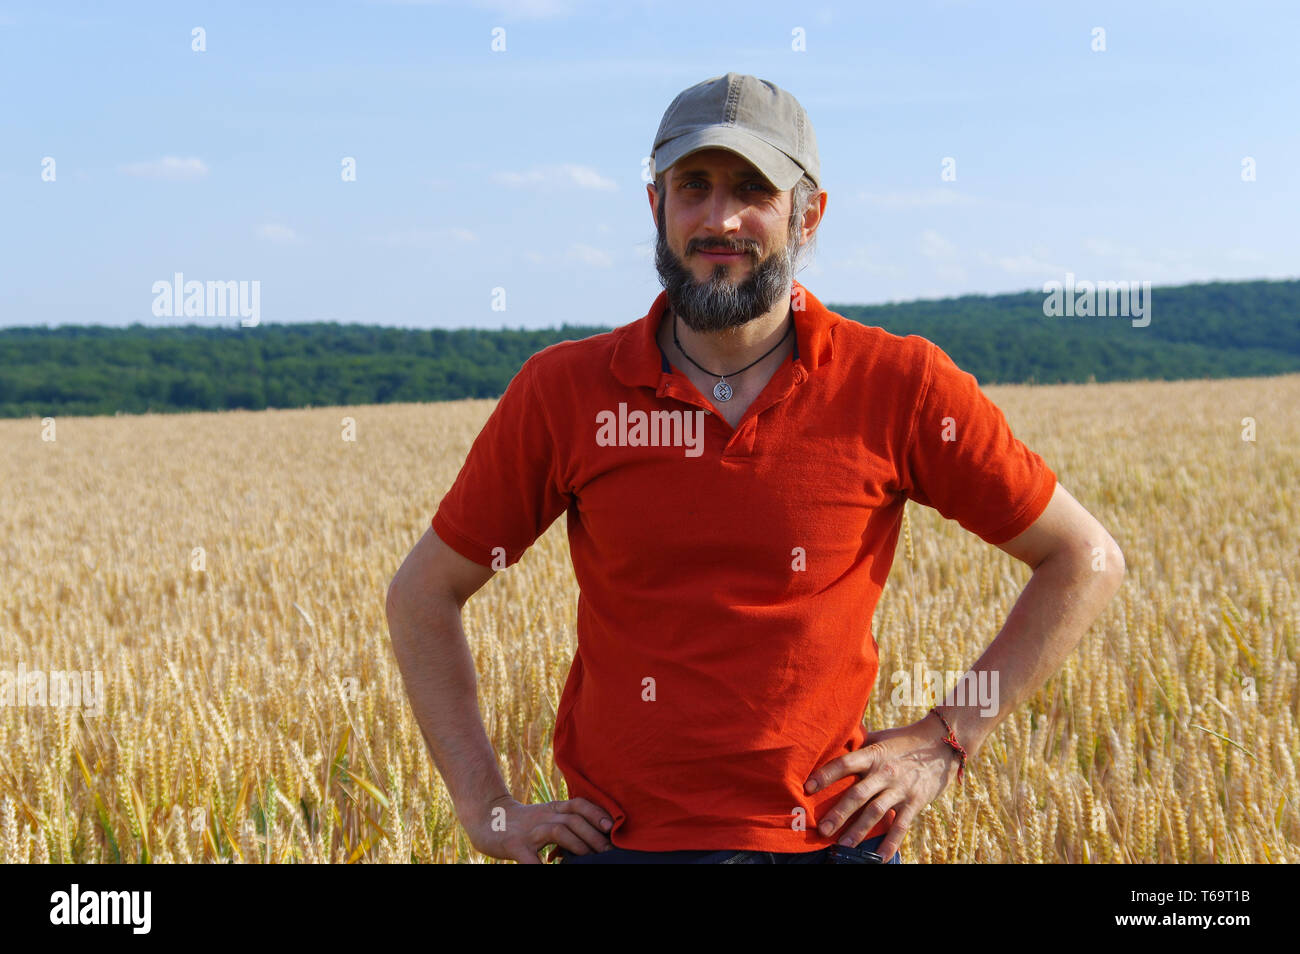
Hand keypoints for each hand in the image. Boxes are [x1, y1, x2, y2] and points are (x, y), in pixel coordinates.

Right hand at [464, 795, 614, 863]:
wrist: (486, 818)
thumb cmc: (522, 824)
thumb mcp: (545, 818)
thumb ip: (565, 825)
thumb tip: (594, 841)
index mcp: (552, 809)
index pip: (579, 805)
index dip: (597, 813)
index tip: (612, 828)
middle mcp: (543, 816)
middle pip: (573, 819)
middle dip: (593, 835)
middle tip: (607, 852)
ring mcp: (529, 831)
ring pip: (557, 831)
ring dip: (576, 844)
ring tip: (587, 859)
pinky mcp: (514, 846)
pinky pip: (531, 858)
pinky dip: (542, 867)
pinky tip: (549, 868)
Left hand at [804, 715, 961, 859]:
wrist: (942, 743)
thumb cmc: (904, 740)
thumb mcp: (879, 738)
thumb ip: (859, 746)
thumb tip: (833, 748)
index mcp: (873, 755)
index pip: (845, 764)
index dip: (826, 775)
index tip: (808, 787)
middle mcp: (885, 772)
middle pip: (857, 794)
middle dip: (838, 813)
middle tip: (822, 829)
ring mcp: (900, 788)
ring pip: (876, 812)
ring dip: (859, 830)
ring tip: (843, 845)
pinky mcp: (915, 802)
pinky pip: (901, 826)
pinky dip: (890, 843)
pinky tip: (880, 857)